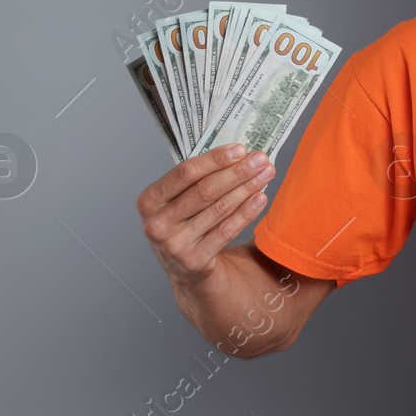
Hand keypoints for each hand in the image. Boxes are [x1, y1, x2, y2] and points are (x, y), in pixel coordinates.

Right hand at [136, 143, 275, 287]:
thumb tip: (237, 154)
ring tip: (266, 174)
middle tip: (260, 159)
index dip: (215, 159)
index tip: (240, 149)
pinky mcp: (194, 260)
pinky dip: (246, 212)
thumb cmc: (184, 222)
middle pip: (205, 190)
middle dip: (237, 172)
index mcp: (150, 200)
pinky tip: (260, 198)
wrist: (182, 266)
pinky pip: (227, 231)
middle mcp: (158, 222)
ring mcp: (174, 244)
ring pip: (219, 209)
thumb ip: (198, 179)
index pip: (186, 172)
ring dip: (247, 188)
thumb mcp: (177, 200)